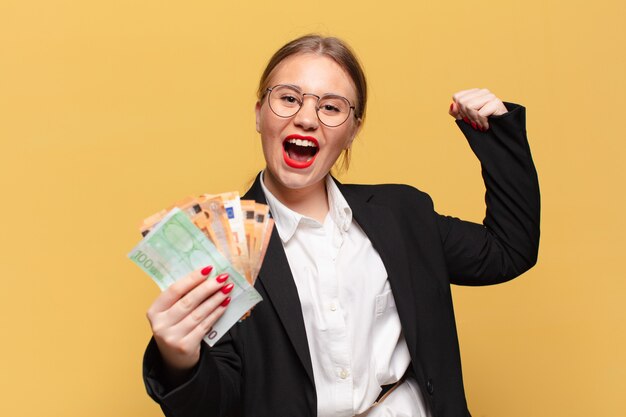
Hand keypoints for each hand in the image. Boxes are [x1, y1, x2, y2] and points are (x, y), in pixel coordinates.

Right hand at [146, 266, 232, 381]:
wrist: (175, 359)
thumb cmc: (175, 328)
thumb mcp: (170, 313)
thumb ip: (181, 298)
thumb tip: (206, 276)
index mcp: (154, 311)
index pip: (174, 290)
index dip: (192, 278)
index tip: (208, 269)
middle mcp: (160, 325)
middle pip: (188, 301)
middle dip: (208, 287)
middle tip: (223, 277)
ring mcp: (172, 337)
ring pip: (198, 313)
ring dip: (215, 299)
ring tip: (227, 289)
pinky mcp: (185, 346)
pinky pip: (205, 325)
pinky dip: (216, 313)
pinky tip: (225, 304)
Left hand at [449, 88, 507, 130]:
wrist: (500, 131)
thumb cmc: (482, 123)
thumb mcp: (465, 118)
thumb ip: (456, 112)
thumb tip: (452, 105)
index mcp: (474, 92)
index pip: (457, 97)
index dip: (459, 110)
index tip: (468, 117)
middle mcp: (482, 91)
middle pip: (462, 102)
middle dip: (467, 116)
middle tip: (475, 122)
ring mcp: (490, 96)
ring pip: (469, 106)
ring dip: (474, 120)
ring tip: (481, 124)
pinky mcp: (496, 102)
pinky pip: (480, 113)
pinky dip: (481, 122)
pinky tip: (486, 125)